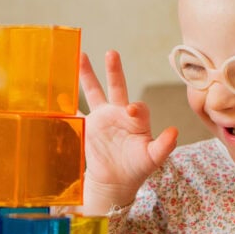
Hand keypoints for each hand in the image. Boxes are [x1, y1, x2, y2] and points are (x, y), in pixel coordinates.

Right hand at [79, 50, 177, 212]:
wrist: (116, 180)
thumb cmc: (137, 167)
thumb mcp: (153, 158)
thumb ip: (164, 145)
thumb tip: (175, 132)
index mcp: (137, 119)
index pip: (138, 107)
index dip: (136, 107)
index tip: (131, 110)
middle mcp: (120, 112)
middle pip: (117, 87)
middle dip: (114, 70)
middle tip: (112, 53)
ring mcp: (102, 117)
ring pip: (94, 92)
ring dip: (88, 75)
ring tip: (81, 55)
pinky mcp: (88, 126)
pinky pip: (75, 114)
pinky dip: (67, 106)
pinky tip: (59, 95)